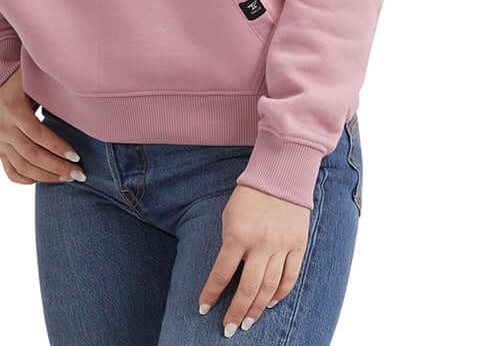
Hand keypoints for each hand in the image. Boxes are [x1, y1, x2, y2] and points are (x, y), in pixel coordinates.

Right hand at [0, 67, 84, 184]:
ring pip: (22, 166)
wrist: (1, 82)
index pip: (38, 134)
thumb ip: (54, 94)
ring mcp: (0, 140)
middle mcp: (5, 127)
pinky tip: (42, 180)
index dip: (57, 147)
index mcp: (15, 109)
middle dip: (57, 167)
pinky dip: (25, 179)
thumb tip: (82, 107)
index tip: (77, 157)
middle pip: (32, 155)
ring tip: (67, 178)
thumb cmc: (28, 81)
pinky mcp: (0, 149)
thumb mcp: (38, 83)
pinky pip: (10, 170)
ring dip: (47, 176)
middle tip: (79, 174)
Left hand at [198, 183, 310, 335]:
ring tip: (248, 322)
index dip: (211, 294)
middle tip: (229, 328)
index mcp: (238, 235)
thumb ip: (230, 244)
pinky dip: (280, 294)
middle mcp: (260, 244)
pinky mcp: (298, 245)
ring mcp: (281, 246)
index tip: (204, 309)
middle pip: (247, 288)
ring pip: (269, 288)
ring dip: (257, 308)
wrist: (281, 174)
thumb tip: (228, 273)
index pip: (221, 273)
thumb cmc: (249, 195)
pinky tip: (270, 303)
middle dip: (236, 312)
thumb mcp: (229, 216)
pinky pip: (290, 277)